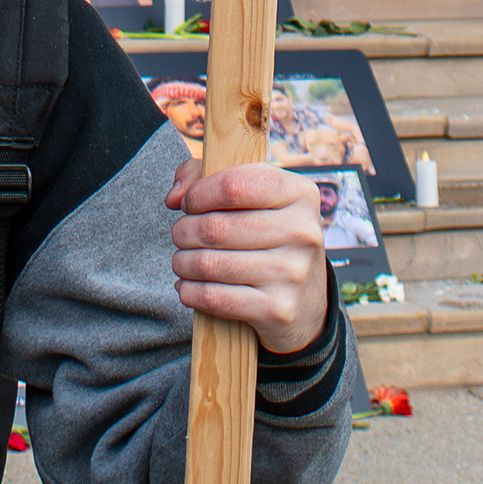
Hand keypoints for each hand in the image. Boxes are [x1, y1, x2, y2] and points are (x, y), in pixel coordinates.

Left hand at [164, 158, 332, 354]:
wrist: (308, 298)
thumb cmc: (266, 234)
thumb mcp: (251, 194)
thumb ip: (204, 174)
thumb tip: (174, 197)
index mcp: (299, 193)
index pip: (233, 185)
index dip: (199, 194)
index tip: (189, 204)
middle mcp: (302, 231)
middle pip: (215, 228)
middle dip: (184, 231)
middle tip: (181, 236)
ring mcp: (293, 272)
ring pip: (209, 264)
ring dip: (183, 262)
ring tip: (182, 261)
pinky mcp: (279, 309)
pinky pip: (214, 298)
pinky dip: (189, 292)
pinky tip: (187, 286)